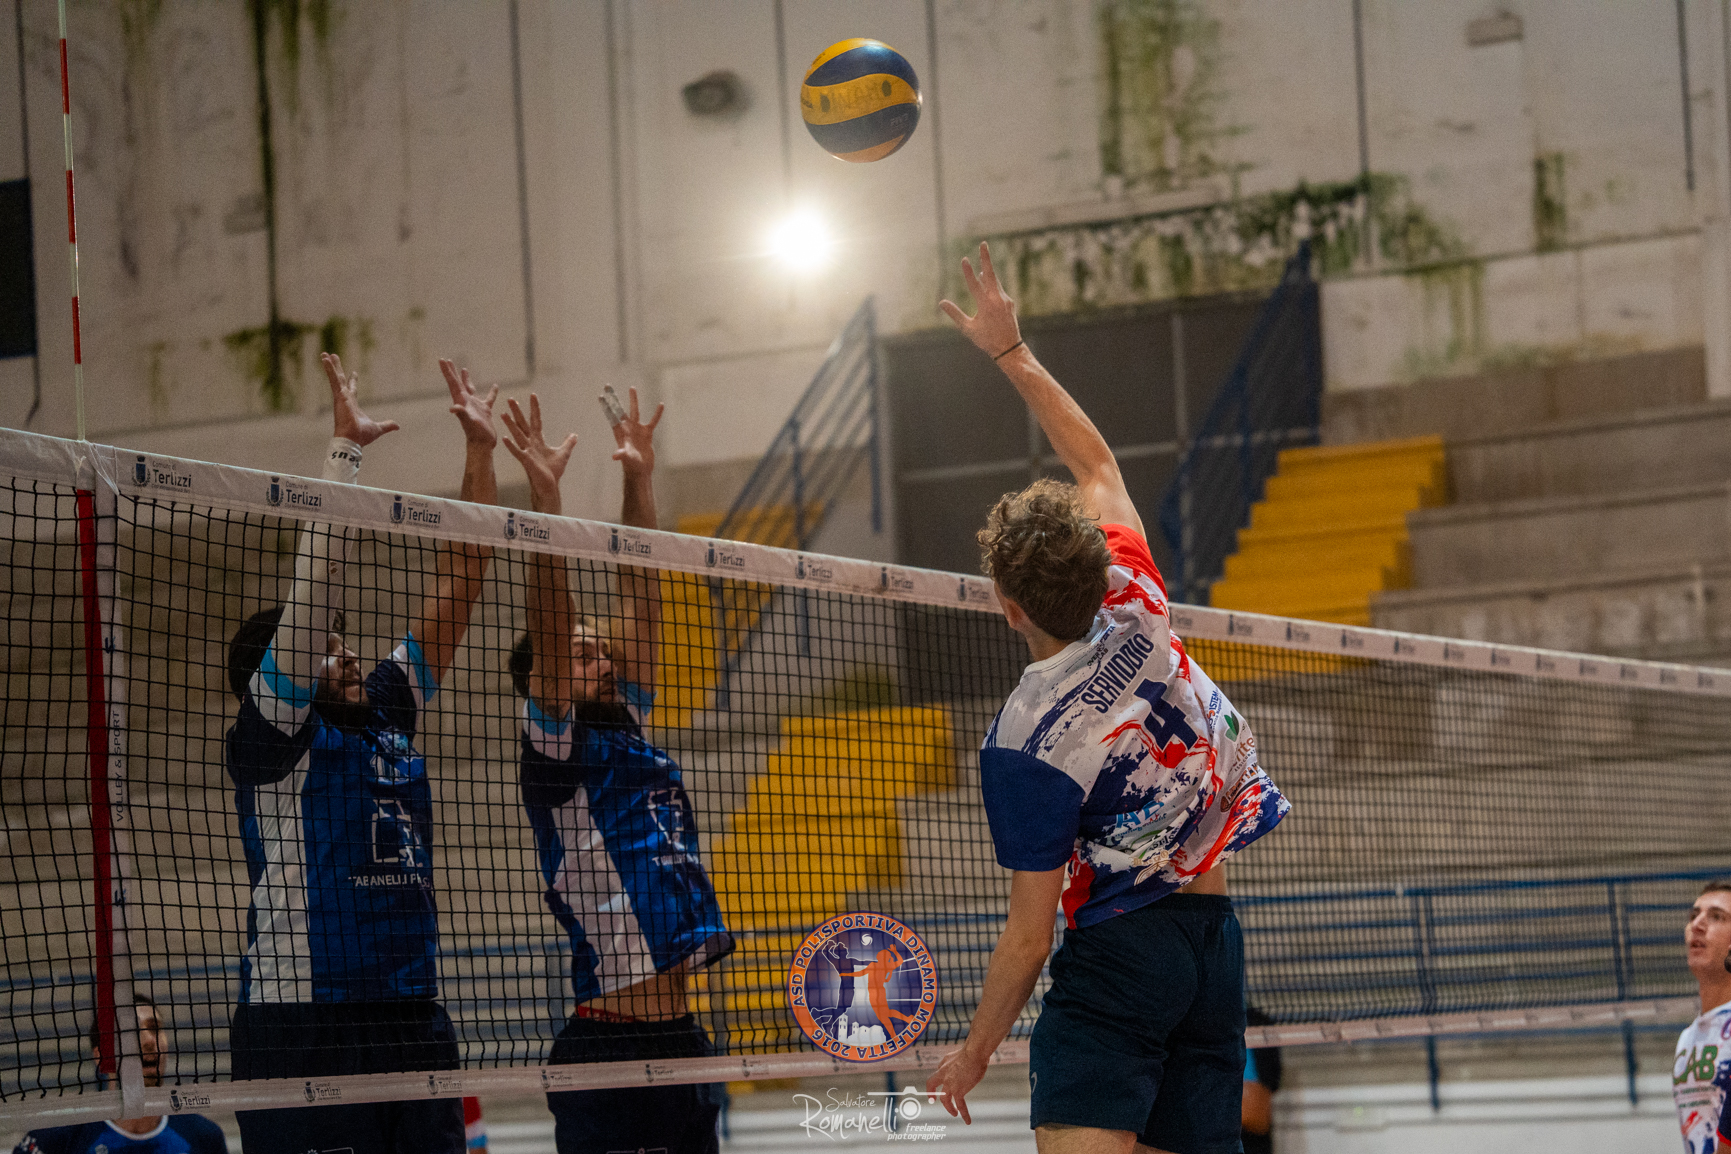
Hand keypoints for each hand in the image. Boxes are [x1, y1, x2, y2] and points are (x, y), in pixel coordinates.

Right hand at [322, 353, 399, 446]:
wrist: (352, 440)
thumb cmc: (361, 436)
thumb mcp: (377, 428)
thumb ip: (386, 426)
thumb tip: (397, 426)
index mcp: (352, 405)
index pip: (352, 390)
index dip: (352, 381)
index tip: (353, 372)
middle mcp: (345, 399)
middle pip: (341, 380)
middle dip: (338, 369)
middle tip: (334, 357)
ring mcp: (341, 397)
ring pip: (335, 378)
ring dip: (331, 365)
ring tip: (325, 353)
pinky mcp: (339, 396)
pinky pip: (333, 379)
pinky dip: (329, 369)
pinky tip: (325, 359)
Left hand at [440, 358, 499, 449]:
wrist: (483, 444)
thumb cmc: (475, 434)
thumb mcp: (468, 422)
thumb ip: (461, 414)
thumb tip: (453, 409)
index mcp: (461, 401)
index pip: (453, 382)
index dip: (447, 371)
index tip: (442, 360)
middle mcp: (466, 401)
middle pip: (458, 383)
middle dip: (453, 372)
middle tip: (447, 360)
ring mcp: (475, 405)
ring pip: (470, 388)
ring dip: (466, 379)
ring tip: (464, 369)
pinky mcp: (485, 410)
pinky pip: (489, 398)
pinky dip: (492, 392)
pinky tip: (495, 386)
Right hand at [501, 394, 577, 501]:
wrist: (550, 485)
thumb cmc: (553, 470)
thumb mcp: (564, 453)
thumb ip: (568, 443)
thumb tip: (574, 435)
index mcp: (538, 440)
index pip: (536, 420)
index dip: (535, 408)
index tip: (532, 395)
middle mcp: (531, 443)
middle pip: (523, 424)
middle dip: (517, 412)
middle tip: (510, 399)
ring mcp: (527, 451)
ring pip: (518, 435)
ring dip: (511, 425)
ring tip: (503, 414)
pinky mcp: (526, 461)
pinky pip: (517, 452)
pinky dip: (511, 446)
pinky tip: (505, 438)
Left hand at [608, 385, 663, 477]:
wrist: (641, 470)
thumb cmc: (631, 465)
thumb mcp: (626, 458)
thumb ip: (622, 454)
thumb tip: (615, 456)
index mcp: (620, 432)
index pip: (612, 416)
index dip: (607, 406)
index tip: (601, 395)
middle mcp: (627, 428)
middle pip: (619, 409)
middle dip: (614, 398)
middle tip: (608, 385)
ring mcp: (637, 430)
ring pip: (635, 411)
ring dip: (633, 400)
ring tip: (632, 387)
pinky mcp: (647, 433)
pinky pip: (653, 421)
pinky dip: (657, 413)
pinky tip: (661, 404)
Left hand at [925, 1044, 986, 1124]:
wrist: (974, 1053)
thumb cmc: (970, 1052)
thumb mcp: (956, 1055)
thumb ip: (951, 1062)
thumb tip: (951, 1066)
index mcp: (943, 1065)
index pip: (934, 1077)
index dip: (932, 1086)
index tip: (934, 1092)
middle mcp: (943, 1075)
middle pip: (934, 1086)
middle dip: (934, 1095)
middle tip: (936, 1102)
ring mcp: (950, 1084)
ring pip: (945, 1100)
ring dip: (950, 1108)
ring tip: (955, 1113)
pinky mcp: (959, 1090)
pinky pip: (961, 1105)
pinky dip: (964, 1114)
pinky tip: (967, 1121)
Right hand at [939, 242, 1021, 360]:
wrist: (1009, 348)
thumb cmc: (986, 340)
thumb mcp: (968, 329)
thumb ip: (955, 314)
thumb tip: (942, 303)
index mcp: (985, 305)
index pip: (974, 284)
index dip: (968, 271)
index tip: (964, 259)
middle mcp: (997, 299)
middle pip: (990, 274)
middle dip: (986, 258)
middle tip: (983, 244)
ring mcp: (1005, 300)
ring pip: (995, 281)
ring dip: (988, 272)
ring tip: (983, 264)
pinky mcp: (1009, 303)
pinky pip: (999, 289)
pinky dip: (993, 284)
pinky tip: (988, 282)